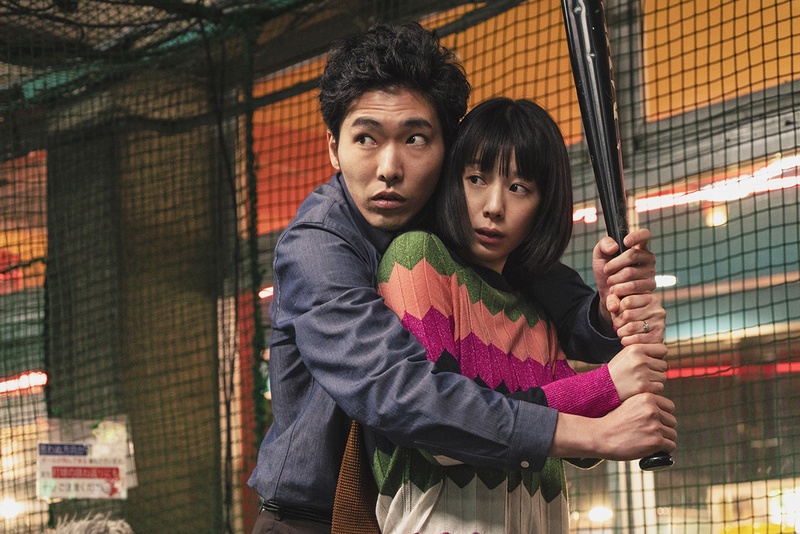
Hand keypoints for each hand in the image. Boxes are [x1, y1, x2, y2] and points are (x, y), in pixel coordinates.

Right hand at [551, 392, 676, 460]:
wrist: (600, 436)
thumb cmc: (612, 423)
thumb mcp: (629, 405)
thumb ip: (645, 406)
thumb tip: (662, 413)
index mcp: (647, 398)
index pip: (669, 407)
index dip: (663, 415)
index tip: (654, 422)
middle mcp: (652, 410)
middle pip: (672, 421)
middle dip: (663, 428)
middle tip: (650, 434)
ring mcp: (654, 425)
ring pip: (672, 434)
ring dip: (664, 439)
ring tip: (650, 441)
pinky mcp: (655, 441)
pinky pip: (670, 446)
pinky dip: (663, 449)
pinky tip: (653, 449)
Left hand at [592, 228, 656, 325]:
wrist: (606, 293)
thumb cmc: (606, 271)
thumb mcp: (600, 255)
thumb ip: (604, 245)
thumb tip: (614, 248)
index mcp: (639, 247)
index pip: (645, 235)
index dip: (637, 236)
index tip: (625, 242)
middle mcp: (648, 259)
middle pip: (632, 255)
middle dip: (613, 264)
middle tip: (606, 271)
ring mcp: (651, 273)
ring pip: (630, 273)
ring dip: (614, 279)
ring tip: (611, 282)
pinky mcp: (650, 288)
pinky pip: (633, 287)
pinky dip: (619, 290)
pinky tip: (616, 292)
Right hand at [607, 343, 667, 400]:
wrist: (604, 386)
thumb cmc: (617, 371)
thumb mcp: (627, 354)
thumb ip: (644, 351)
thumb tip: (663, 351)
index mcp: (635, 348)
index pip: (662, 349)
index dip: (659, 356)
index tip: (653, 361)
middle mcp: (640, 359)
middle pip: (663, 364)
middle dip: (656, 370)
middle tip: (645, 374)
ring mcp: (642, 373)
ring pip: (662, 377)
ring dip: (655, 380)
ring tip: (641, 380)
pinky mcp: (644, 386)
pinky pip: (659, 387)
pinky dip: (653, 389)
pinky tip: (642, 387)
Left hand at [613, 293, 666, 345]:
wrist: (640, 334)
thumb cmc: (628, 315)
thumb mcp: (619, 304)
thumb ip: (613, 300)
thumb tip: (613, 307)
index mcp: (650, 298)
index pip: (627, 301)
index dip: (617, 308)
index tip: (616, 311)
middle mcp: (658, 310)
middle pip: (628, 315)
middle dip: (618, 321)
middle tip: (618, 323)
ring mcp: (660, 324)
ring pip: (631, 328)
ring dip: (621, 331)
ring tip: (622, 330)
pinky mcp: (658, 337)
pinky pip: (636, 339)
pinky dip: (626, 340)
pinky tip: (626, 339)